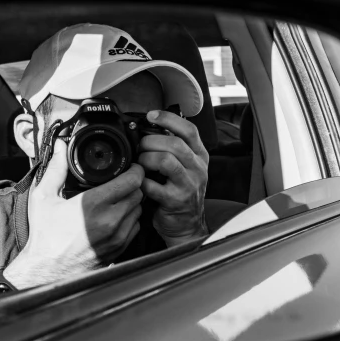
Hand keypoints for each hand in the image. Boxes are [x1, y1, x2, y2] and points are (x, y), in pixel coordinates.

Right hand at [3, 139, 143, 290]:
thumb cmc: (45, 235)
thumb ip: (55, 169)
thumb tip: (60, 148)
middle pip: (139, 193)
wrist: (47, 270)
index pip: (132, 180)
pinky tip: (115, 216)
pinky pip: (135, 227)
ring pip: (139, 210)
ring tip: (118, 198)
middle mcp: (111, 221)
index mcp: (94, 204)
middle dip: (133, 184)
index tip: (130, 167)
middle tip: (122, 181)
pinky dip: (130, 219)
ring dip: (132, 202)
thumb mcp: (43, 197)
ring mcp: (118, 237)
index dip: (134, 170)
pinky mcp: (119, 249)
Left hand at [137, 110, 208, 246]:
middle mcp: (197, 168)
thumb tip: (150, 128)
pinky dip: (141, 181)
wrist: (187, 225)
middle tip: (140, 147)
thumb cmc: (181, 192)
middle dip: (150, 141)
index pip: (189, 129)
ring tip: (140, 164)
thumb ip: (174, 149)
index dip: (169, 119)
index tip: (151, 116)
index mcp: (200, 156)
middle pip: (174, 143)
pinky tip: (139, 182)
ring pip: (165, 160)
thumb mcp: (186, 167)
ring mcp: (188, 185)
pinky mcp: (175, 201)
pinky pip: (152, 185)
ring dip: (146, 159)